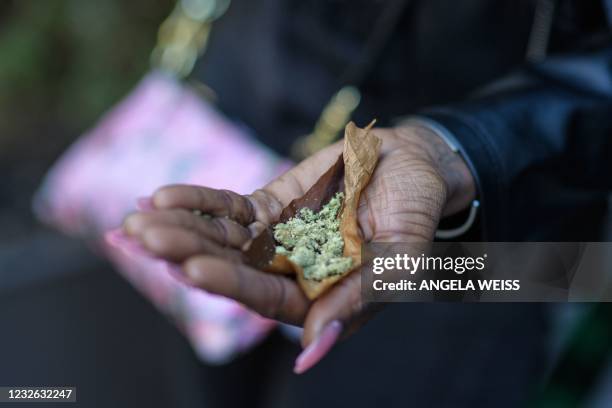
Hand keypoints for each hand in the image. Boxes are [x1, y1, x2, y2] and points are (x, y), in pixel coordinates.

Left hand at [119, 125, 474, 371]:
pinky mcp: (270, 207)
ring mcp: (276, 239)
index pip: (267, 296)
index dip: (231, 283)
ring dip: (180, 228)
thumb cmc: (418, 210)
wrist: (412, 165)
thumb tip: (310, 352)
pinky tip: (161, 197)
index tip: (192, 271)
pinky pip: (229, 207)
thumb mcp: (401, 255)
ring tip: (135, 220)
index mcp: (320, 296)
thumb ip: (361, 299)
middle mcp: (290, 272)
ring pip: (221, 237)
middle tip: (143, 240)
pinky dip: (197, 201)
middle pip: (230, 267)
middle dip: (187, 254)